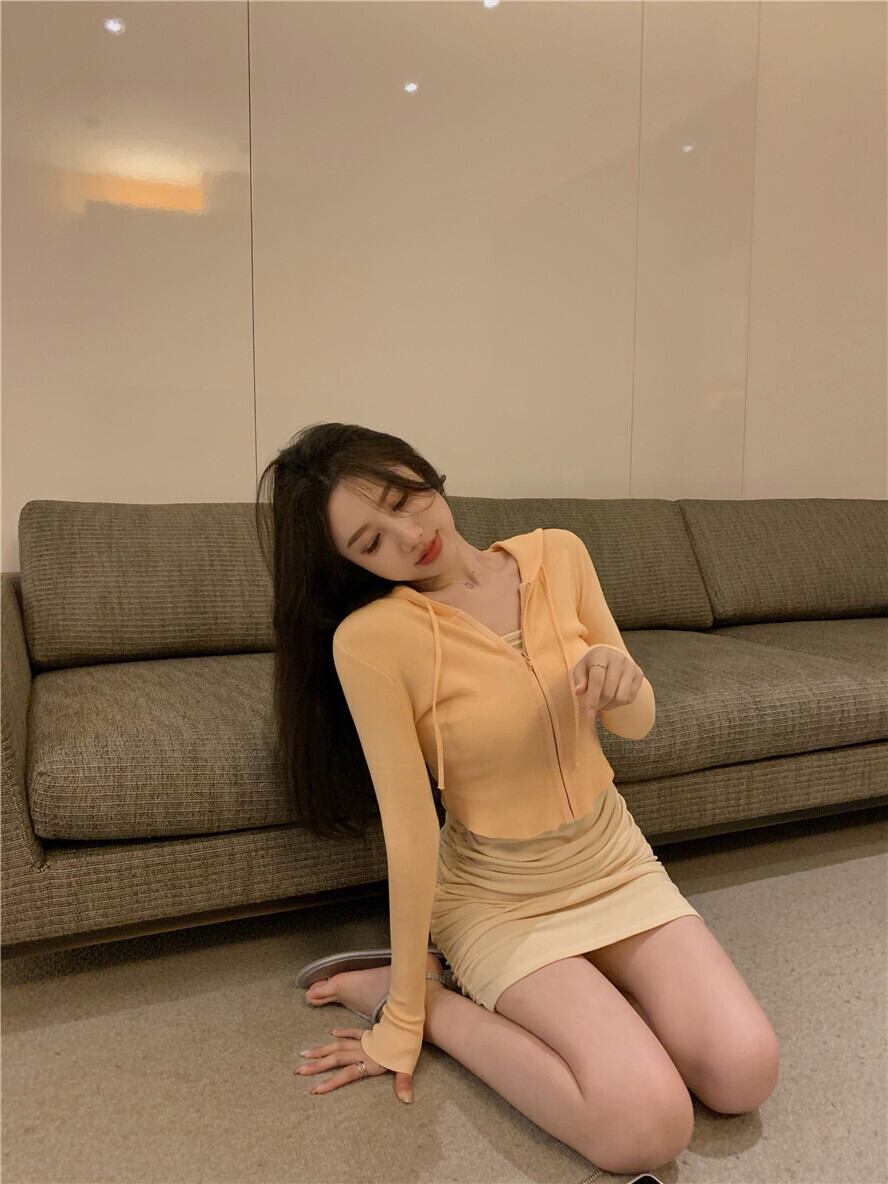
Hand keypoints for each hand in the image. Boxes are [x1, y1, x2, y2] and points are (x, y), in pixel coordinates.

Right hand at [295, 1026, 415, 1102]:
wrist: (408, 1022)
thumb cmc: (407, 1046)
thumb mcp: (407, 1065)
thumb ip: (404, 1083)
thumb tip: (407, 1100)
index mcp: (370, 1062)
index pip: (346, 1074)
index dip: (331, 1082)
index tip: (314, 1089)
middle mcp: (362, 1051)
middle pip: (336, 1059)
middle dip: (317, 1066)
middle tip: (299, 1070)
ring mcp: (363, 1041)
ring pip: (338, 1046)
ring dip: (322, 1050)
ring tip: (305, 1053)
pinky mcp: (368, 1033)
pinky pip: (352, 1033)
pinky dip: (342, 1033)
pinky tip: (332, 1034)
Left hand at [571, 645, 644, 719]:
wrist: (610, 655)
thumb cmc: (592, 664)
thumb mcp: (580, 668)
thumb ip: (579, 679)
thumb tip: (579, 692)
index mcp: (601, 654)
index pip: (597, 680)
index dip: (592, 699)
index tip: (588, 714)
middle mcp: (619, 659)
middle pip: (609, 692)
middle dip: (599, 705)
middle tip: (592, 708)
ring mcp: (631, 666)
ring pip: (621, 697)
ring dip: (609, 706)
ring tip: (602, 702)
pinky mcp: (639, 674)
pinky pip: (630, 698)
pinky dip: (619, 703)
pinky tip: (612, 697)